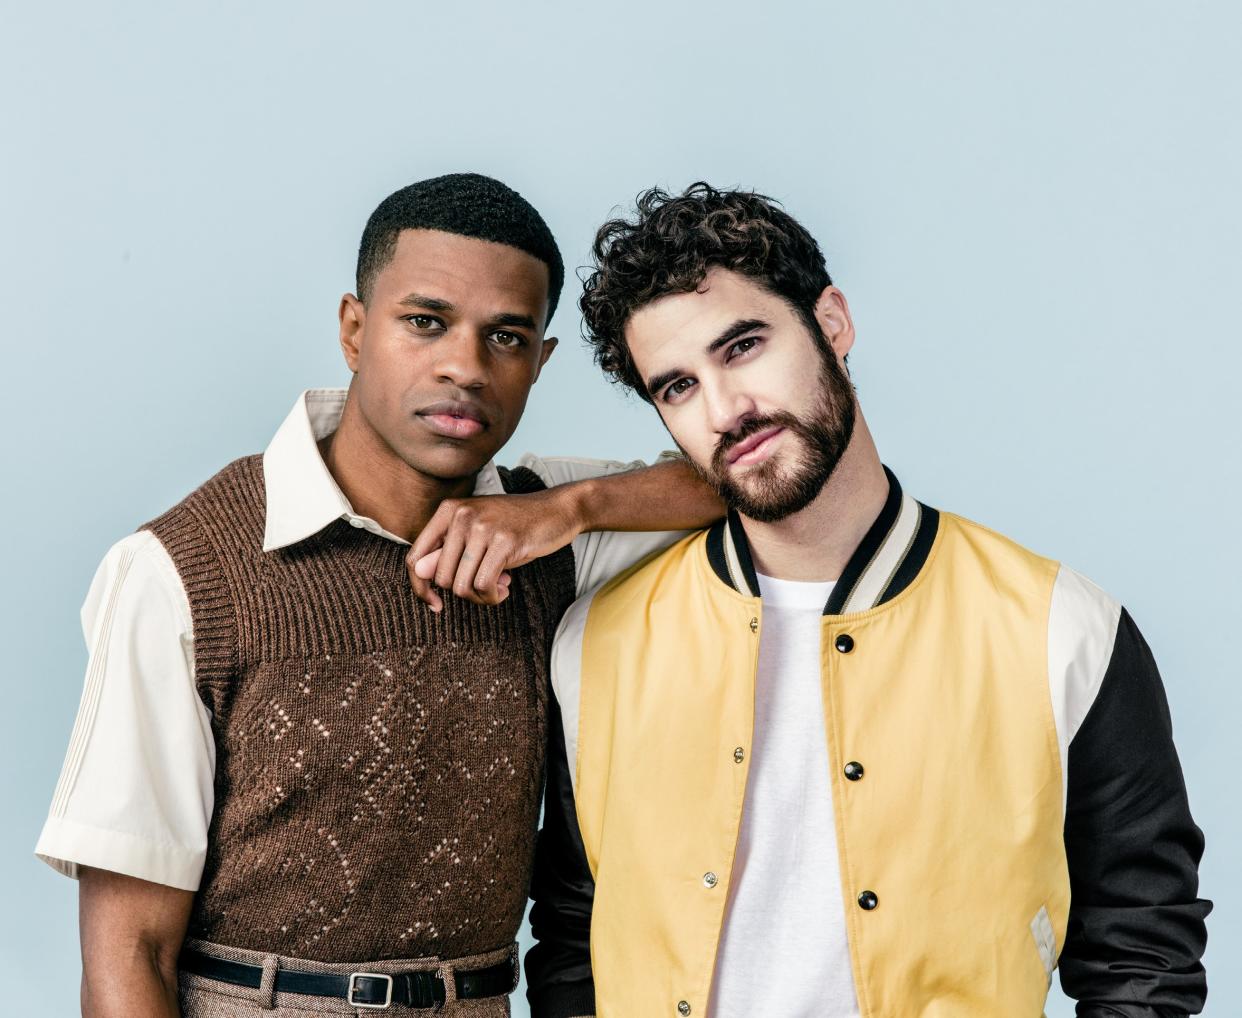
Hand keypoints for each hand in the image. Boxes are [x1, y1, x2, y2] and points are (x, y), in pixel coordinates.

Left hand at [405, 488, 583, 610]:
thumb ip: (448, 553)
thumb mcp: (477, 536)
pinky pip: (484, 585)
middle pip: (440, 577)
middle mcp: (461, 515)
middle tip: (485, 587)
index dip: (420, 587)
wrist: (556, 510)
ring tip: (497, 588)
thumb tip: (420, 573)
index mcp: (448, 511)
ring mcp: (483, 527)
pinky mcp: (505, 541)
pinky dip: (492, 596)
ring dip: (480, 597)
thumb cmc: (514, 526)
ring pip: (461, 585)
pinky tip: (505, 588)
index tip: (435, 603)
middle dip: (462, 593)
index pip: (415, 558)